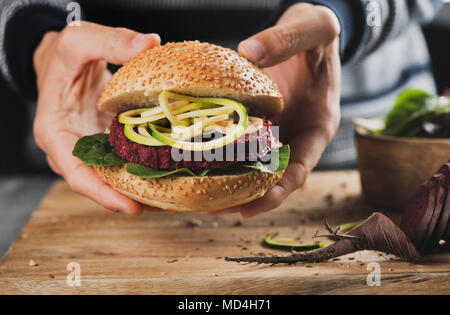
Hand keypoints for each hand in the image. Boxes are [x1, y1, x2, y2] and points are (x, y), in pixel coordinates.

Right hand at [33, 21, 159, 215]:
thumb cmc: (64, 53)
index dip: (103, 194)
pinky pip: (121, 160)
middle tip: (165, 205)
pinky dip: (142, 167)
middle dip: (129, 197)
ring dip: (139, 187)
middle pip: (99, 183)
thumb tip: (149, 44)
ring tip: (172, 195)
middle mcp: (71, 148)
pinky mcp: (103, 142)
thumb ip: (112, 41)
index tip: (132, 207)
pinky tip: (168, 170)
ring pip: (112, 175)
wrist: (62, 59)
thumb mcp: (81, 40)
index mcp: (55, 132)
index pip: (76, 174)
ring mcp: (88, 147)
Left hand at [212, 3, 340, 216]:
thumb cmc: (317, 36)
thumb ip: (287, 39)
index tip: (249, 208)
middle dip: (245, 197)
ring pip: (254, 165)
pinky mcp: (258, 124)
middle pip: (273, 178)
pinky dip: (223, 155)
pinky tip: (196, 159)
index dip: (276, 192)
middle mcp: (296, 137)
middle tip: (211, 208)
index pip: (299, 169)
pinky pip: (240, 144)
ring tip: (197, 194)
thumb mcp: (312, 29)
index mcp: (318, 127)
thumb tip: (249, 51)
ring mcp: (277, 133)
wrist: (306, 35)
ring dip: (230, 181)